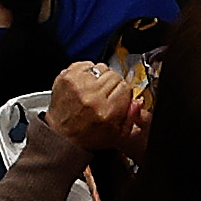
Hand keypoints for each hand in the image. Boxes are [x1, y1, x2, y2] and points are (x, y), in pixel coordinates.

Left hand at [35, 56, 149, 161]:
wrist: (62, 135)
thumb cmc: (87, 136)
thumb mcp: (117, 136)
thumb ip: (132, 118)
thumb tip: (138, 102)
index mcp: (107, 111)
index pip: (126, 87)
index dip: (124, 93)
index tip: (120, 98)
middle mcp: (93, 96)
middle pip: (114, 76)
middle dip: (113, 85)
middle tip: (106, 96)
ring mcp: (79, 85)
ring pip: (101, 68)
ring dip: (101, 77)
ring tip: (95, 90)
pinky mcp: (67, 77)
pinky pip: (86, 64)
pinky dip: (87, 71)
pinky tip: (86, 84)